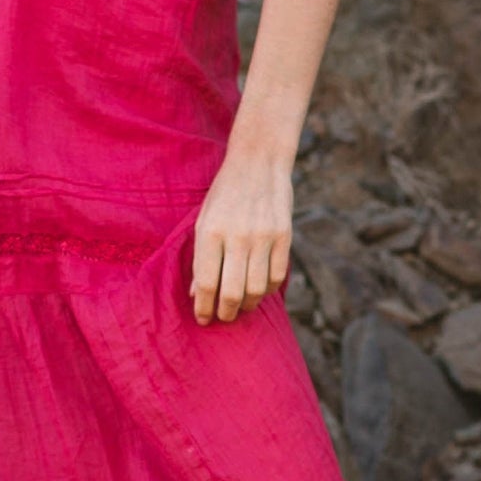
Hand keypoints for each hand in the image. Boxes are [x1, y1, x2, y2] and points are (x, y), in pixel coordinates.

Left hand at [190, 149, 292, 324]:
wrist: (258, 162)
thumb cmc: (225, 194)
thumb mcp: (204, 220)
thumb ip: (201, 257)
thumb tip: (197, 294)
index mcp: (210, 232)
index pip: (206, 283)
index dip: (203, 308)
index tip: (203, 318)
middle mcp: (237, 237)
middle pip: (231, 293)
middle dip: (225, 313)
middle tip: (223, 316)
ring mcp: (263, 237)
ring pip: (256, 289)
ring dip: (247, 305)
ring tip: (240, 305)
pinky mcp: (284, 236)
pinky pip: (277, 277)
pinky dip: (267, 290)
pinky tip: (259, 289)